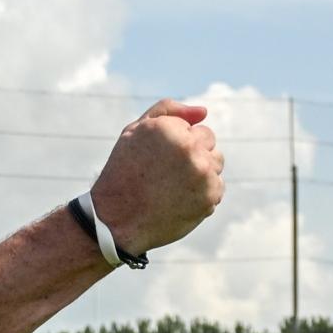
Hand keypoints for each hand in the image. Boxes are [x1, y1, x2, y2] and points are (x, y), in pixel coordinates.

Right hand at [89, 98, 223, 255]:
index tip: (161, 160)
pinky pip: (217, 189)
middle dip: (194, 155)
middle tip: (168, 175)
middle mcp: (189, 148)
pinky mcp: (209, 198)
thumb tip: (204, 112)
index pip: (198, 129)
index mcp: (171, 129)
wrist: (115, 221)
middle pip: (210, 144)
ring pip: (217, 165)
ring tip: (174, 187)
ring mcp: (202, 174)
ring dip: (201, 173)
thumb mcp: (134, 132)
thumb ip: (168, 110)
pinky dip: (202, 195)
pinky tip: (180, 201)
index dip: (179, 144)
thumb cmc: (123, 172)